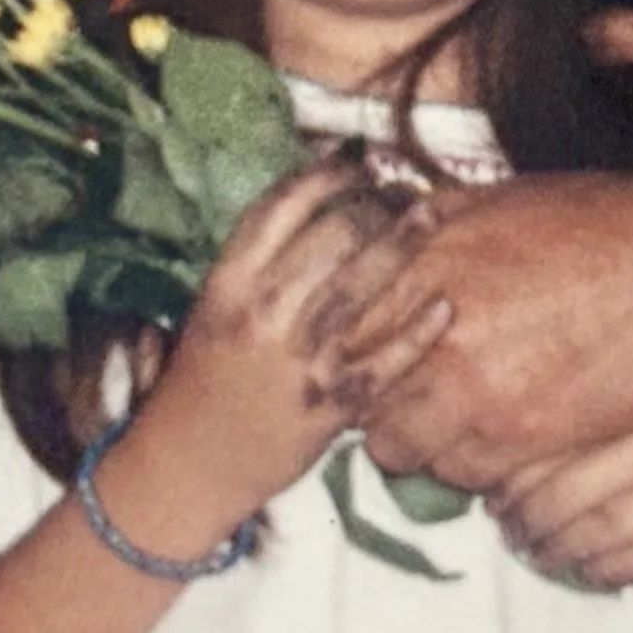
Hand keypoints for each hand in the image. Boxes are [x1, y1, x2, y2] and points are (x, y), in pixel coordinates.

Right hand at [117, 160, 449, 537]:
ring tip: (428, 215)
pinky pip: (387, 359)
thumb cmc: (200, 383)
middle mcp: (263, 314)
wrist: (187, 466)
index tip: (355, 167)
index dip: (327, 176)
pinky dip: (419, 330)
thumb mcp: (212, 312)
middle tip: (400, 194)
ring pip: (363, 283)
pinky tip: (444, 305)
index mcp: (227, 284)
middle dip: (375, 204)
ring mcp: (299, 358)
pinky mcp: (331, 402)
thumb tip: (310, 209)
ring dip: (404, 240)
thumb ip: (254, 267)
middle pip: (333, 233)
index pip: (282, 206)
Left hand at [333, 172, 632, 489]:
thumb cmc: (600, 224)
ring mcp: (479, 399)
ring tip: (454, 417)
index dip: (350, 350)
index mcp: (424, 269)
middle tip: (404, 394)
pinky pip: (468, 477)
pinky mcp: (524, 445)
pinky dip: (472, 464)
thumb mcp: (501, 198)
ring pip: (409, 451)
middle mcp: (437, 340)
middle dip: (377, 403)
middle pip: (364, 404)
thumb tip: (384, 235)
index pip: (341, 334)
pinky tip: (497, 435)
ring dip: (423, 439)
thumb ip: (431, 225)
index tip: (367, 354)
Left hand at [492, 401, 632, 609]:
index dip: (513, 477)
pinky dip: (592, 572)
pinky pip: (618, 566)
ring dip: (551, 551)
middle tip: (509, 529)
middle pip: (562, 496)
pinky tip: (585, 565)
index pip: (556, 446)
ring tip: (537, 550)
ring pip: (585, 537)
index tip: (493, 493)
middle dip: (524, 521)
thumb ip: (594, 433)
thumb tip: (501, 471)